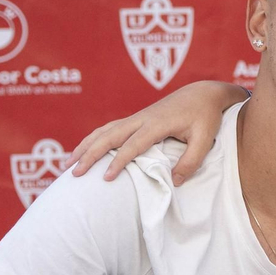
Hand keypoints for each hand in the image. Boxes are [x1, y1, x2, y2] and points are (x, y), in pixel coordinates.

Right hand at [64, 80, 245, 183]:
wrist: (203, 93)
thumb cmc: (205, 116)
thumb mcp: (205, 139)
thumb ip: (191, 161)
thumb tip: (175, 181)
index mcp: (157, 123)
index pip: (133, 144)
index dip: (118, 161)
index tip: (106, 178)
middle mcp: (142, 118)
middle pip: (109, 136)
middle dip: (90, 154)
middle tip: (74, 173)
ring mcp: (137, 117)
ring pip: (104, 130)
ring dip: (86, 146)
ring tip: (69, 164)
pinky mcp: (136, 119)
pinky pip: (109, 128)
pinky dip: (94, 139)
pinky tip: (84, 150)